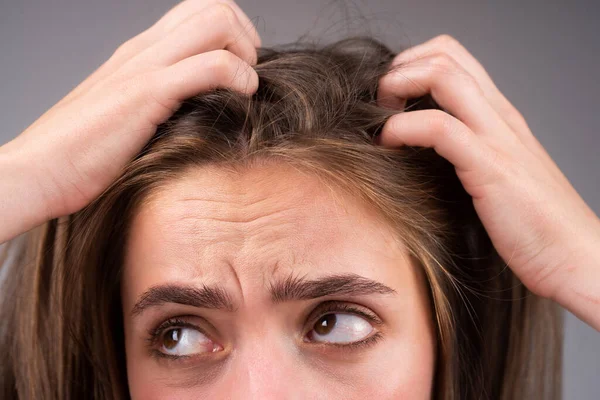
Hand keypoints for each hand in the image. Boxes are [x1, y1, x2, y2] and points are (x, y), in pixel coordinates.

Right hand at [0, 0, 260, 241]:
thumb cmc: (78, 155)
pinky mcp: (147, 93)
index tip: (241, 67)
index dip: (231, 32)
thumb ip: (155, 104)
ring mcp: (144, 67)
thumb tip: (193, 113)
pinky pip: (212, 65)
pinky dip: (240, 76)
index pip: (195, 12)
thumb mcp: (123, 117)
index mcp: (139, 54)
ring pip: (216, 21)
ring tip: (246, 86)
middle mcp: (143, 50)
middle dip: (245, 35)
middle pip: (212, 5)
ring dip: (245, 51)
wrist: (36, 173)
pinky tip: (242, 97)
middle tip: (249, 73)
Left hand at [376, 34, 599, 328]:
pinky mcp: (490, 167)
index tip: (390, 100)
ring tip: (381, 121)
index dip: (412, 66)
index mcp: (499, 116)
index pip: (453, 59)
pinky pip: (438, 127)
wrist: (577, 258)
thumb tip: (418, 154)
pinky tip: (389, 146)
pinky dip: (402, 129)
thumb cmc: (535, 226)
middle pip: (444, 54)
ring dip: (398, 87)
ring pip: (442, 75)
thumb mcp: (496, 175)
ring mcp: (496, 138)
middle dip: (400, 68)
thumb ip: (466, 154)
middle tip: (380, 105)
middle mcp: (499, 116)